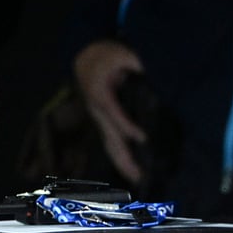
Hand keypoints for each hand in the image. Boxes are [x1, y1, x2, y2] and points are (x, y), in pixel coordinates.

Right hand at [72, 40, 146, 183]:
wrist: (86, 55)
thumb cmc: (106, 54)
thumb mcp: (122, 53)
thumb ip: (135, 62)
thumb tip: (147, 70)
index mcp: (100, 92)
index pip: (112, 112)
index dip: (126, 126)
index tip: (142, 138)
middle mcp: (97, 109)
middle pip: (108, 136)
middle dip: (122, 157)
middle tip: (138, 176)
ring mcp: (99, 117)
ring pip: (109, 142)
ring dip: (122, 161)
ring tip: (137, 179)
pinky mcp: (103, 120)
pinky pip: (111, 139)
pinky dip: (120, 154)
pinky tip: (131, 166)